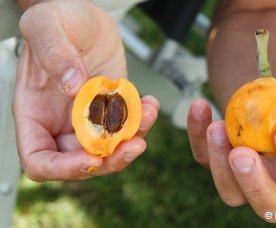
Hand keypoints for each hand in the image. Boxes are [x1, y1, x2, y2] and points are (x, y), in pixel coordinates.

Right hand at [13, 0, 158, 180]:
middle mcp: (61, 122)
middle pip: (81, 162)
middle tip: (135, 145)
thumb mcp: (47, 24)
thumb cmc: (58, 19)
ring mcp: (88, 117)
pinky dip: (142, 122)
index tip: (91, 158)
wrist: (84, 18)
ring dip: (133, 140)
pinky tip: (149, 103)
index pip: (39, 160)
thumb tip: (73, 86)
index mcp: (35, 113)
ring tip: (149, 114)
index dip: (63, 169)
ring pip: (110, 148)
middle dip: (110, 160)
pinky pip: (127, 127)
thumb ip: (55, 53)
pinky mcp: (111, 109)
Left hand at [187, 91, 275, 222]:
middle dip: (253, 182)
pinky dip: (197, 134)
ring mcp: (244, 183)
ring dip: (219, 161)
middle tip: (240, 153)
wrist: (258, 110)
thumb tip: (264, 105)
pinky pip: (203, 159)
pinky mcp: (217, 169)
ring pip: (230, 192)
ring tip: (216, 127)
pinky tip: (199, 107)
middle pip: (268, 204)